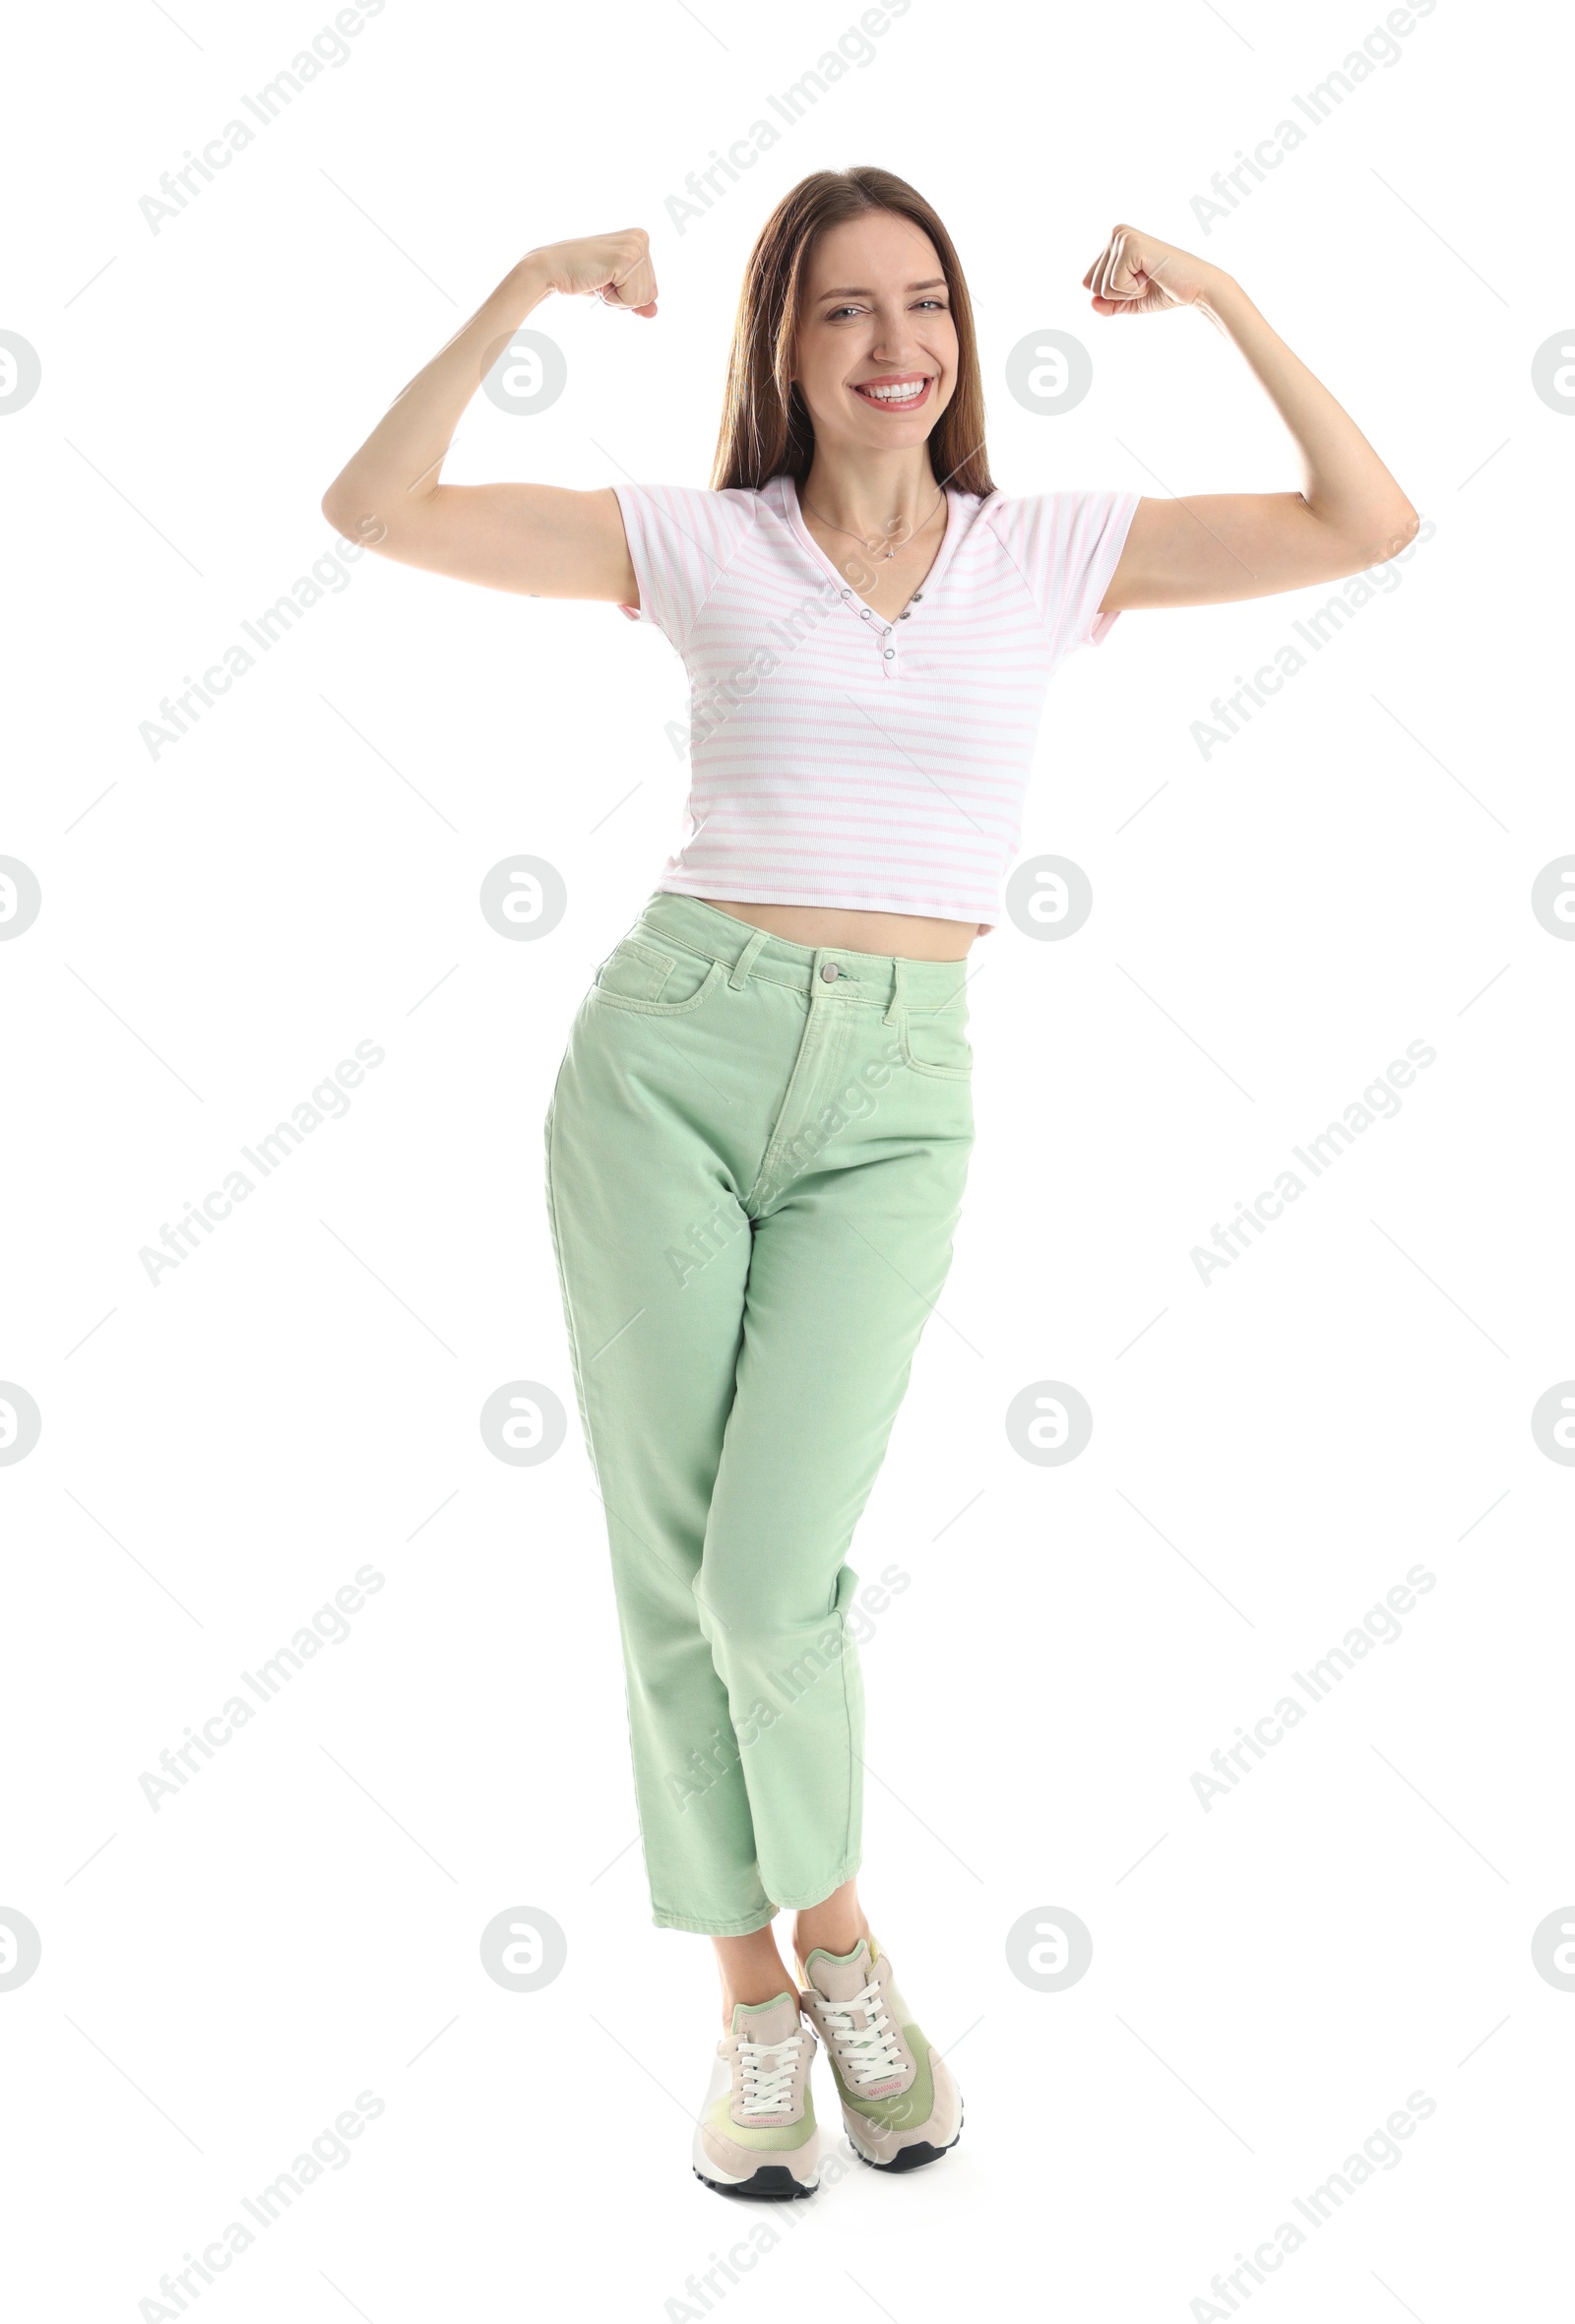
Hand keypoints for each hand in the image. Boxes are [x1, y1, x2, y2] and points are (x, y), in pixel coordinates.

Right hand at [528, 229, 657, 315]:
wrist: (554, 269)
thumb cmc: (583, 276)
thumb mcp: (616, 289)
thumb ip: (637, 300)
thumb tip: (655, 313)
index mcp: (641, 239)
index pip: (652, 289)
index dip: (628, 294)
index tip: (607, 277)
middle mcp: (641, 238)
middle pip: (650, 294)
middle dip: (624, 297)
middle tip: (601, 278)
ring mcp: (635, 247)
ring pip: (642, 298)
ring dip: (617, 298)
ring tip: (599, 278)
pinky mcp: (626, 258)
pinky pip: (631, 299)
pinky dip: (612, 299)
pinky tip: (598, 280)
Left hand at [1081, 225, 1222, 315]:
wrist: (1196, 287)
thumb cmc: (1166, 290)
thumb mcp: (1130, 301)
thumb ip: (1108, 305)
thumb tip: (1091, 302)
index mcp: (1114, 241)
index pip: (1089, 282)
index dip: (1114, 295)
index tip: (1140, 282)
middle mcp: (1116, 233)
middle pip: (1092, 285)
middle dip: (1120, 295)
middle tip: (1147, 281)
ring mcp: (1122, 237)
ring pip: (1101, 287)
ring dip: (1128, 292)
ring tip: (1150, 277)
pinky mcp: (1130, 245)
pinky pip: (1114, 285)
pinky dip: (1133, 290)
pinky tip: (1151, 275)